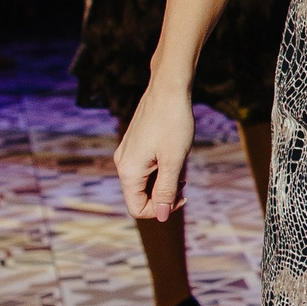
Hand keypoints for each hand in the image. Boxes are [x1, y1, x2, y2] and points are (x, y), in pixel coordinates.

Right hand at [116, 81, 195, 222]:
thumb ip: (166, 191)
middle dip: (164, 192)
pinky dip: (161, 166)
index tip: (182, 194)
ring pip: (145, 180)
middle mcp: (122, 163)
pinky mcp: (134, 144)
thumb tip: (159, 216)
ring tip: (180, 161)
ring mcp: (127, 152)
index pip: (137, 208)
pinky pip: (146, 166)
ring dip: (165, 178)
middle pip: (141, 195)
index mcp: (128, 171)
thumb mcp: (173, 161)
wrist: (168, 88)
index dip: (160, 209)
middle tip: (183, 176)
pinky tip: (175, 152)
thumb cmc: (173, 123)